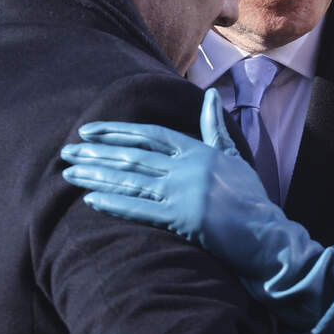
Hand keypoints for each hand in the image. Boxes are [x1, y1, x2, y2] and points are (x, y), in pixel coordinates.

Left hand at [60, 89, 294, 277]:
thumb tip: (210, 96)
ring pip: (131, 179)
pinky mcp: (183, 219)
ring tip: (69, 174)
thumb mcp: (234, 158)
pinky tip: (90, 200)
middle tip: (66, 152)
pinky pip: (141, 209)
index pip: (149, 134)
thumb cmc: (250, 200)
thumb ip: (215, 129)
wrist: (267, 237)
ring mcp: (184, 192)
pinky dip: (114, 203)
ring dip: (96, 176)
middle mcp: (187, 167)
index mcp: (197, 150)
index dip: (116, 131)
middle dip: (96, 154)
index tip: (88, 132)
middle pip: (132, 155)